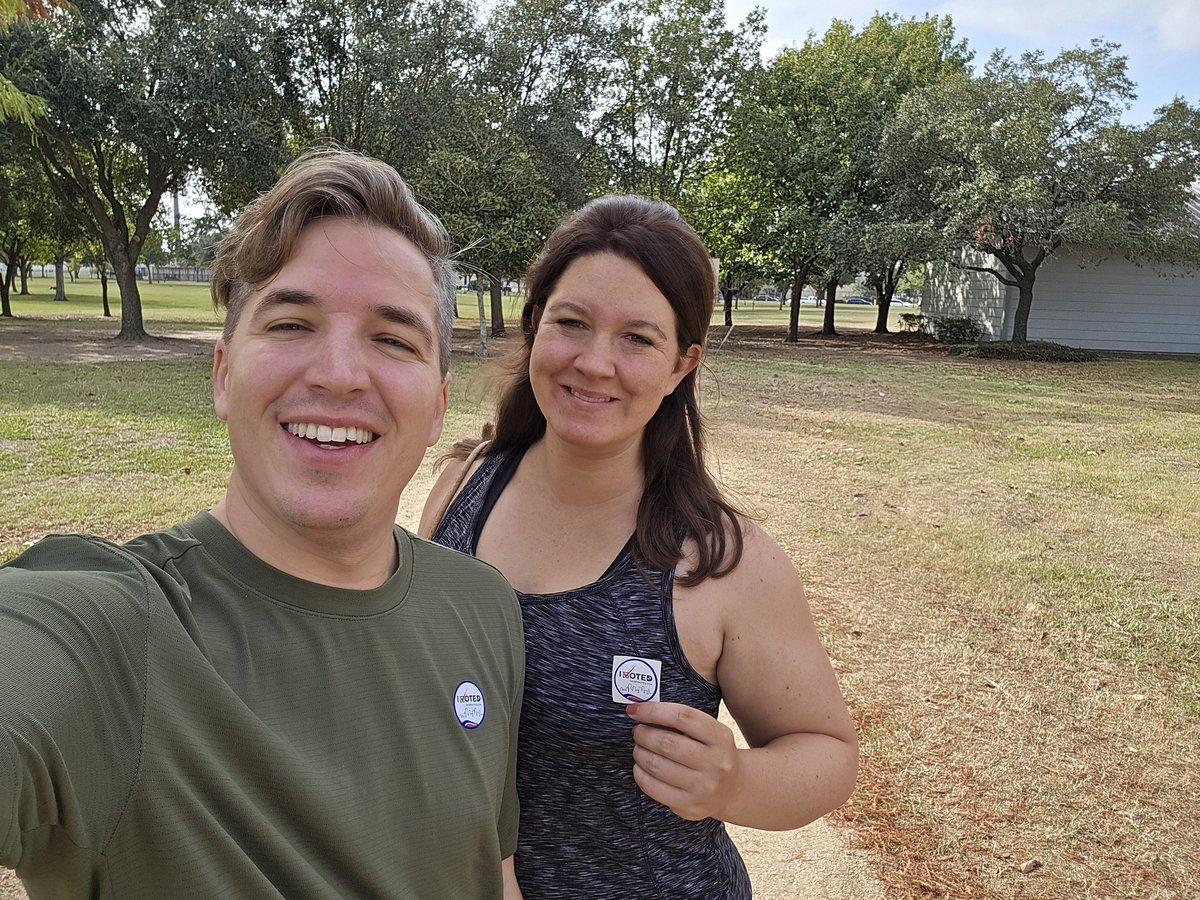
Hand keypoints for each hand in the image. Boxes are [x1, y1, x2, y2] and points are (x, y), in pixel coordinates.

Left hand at [626, 701, 741, 821]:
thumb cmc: (713, 753)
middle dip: (644, 734)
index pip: (682, 717)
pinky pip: (654, 788)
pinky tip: (640, 767)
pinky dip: (640, 774)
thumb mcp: (710, 732)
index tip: (635, 710)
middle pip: (667, 743)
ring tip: (639, 748)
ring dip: (639, 753)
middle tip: (637, 731)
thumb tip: (642, 711)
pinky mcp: (690, 806)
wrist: (732, 789)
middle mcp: (715, 763)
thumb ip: (682, 721)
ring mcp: (703, 787)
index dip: (653, 711)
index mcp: (721, 737)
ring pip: (657, 766)